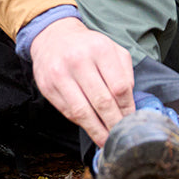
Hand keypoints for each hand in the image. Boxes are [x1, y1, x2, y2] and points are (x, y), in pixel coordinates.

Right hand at [29, 17, 134, 145]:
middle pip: (102, 101)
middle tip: (121, 136)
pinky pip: (67, 111)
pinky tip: (91, 129)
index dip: (127, 108)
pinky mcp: (47, 86)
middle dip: (114, 123)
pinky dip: (81, 124)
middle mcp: (78, 60)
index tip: (131, 120)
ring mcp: (60, 74)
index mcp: (100, 49)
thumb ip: (125, 72)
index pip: (119, 87)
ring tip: (106, 140)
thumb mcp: (112, 49)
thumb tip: (129, 102)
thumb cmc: (87, 46)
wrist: (53, 37)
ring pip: (82, 111)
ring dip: (97, 130)